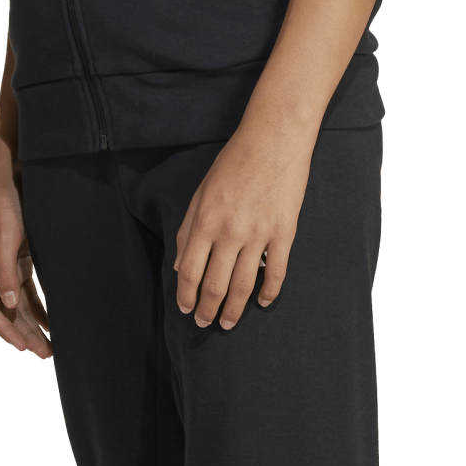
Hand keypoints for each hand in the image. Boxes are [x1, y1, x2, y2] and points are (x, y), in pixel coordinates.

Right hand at [0, 166, 51, 358]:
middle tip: (44, 353)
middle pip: (6, 312)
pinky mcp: (18, 259)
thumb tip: (7, 306)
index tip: (24, 347)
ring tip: (49, 346)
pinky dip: (37, 306)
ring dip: (31, 324)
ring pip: (17, 304)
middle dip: (24, 333)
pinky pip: (27, 291)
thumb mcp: (5, 238)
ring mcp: (4, 266)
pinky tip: (50, 321)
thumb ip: (5, 273)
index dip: (6, 331)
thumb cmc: (4, 205)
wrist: (11, 176)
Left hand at [173, 120, 313, 329]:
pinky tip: (262, 302)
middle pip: (215, 284)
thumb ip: (190, 227)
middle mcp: (230, 232)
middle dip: (207, 309)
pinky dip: (268, 293)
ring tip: (228, 323)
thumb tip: (181, 262)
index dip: (186, 294)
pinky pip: (276, 273)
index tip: (185, 308)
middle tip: (204, 323)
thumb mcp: (202, 191)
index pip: (190, 270)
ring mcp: (259, 235)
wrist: (273, 141)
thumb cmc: (234, 162)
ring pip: (244, 286)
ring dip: (234, 310)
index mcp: (206, 220)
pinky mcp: (284, 234)